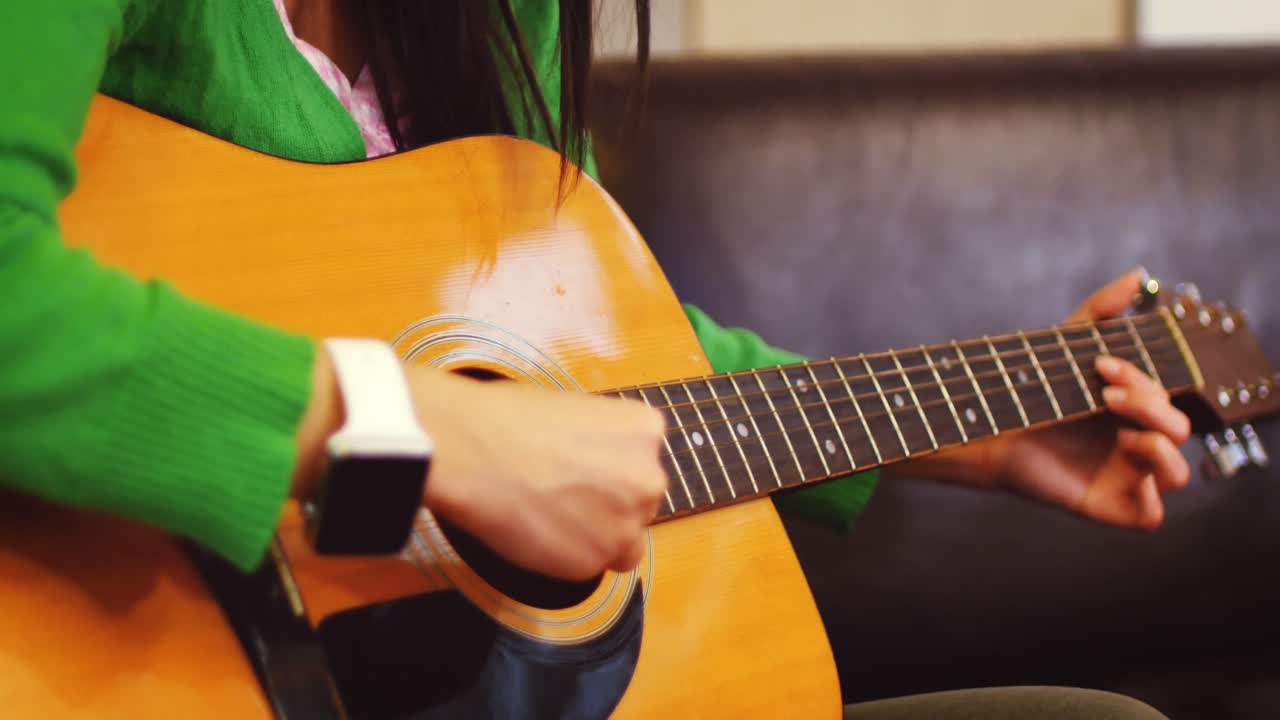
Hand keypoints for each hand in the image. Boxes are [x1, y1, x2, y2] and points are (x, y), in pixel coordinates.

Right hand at [410, 370, 667, 579]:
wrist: (472, 450)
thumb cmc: (510, 419)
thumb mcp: (578, 410)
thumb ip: (604, 442)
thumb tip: (598, 464)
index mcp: (646, 431)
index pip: (643, 460)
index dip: (609, 468)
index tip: (580, 469)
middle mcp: (649, 478)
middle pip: (639, 502)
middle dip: (608, 503)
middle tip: (563, 495)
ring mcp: (627, 524)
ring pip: (622, 541)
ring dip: (594, 535)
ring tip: (547, 514)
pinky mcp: (596, 560)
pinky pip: (591, 565)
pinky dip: (568, 557)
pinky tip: (537, 531)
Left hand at [991, 270, 1192, 528]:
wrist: (984, 428)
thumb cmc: (1027, 390)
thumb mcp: (1066, 346)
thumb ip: (1101, 311)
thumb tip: (1136, 275)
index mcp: (1136, 408)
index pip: (1168, 395)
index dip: (1146, 379)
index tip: (1101, 363)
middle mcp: (1137, 442)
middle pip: (1178, 427)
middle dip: (1149, 403)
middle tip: (1104, 392)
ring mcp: (1126, 477)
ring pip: (1178, 473)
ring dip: (1161, 445)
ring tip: (1121, 428)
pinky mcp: (1111, 507)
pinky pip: (1153, 514)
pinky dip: (1149, 490)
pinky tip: (1123, 460)